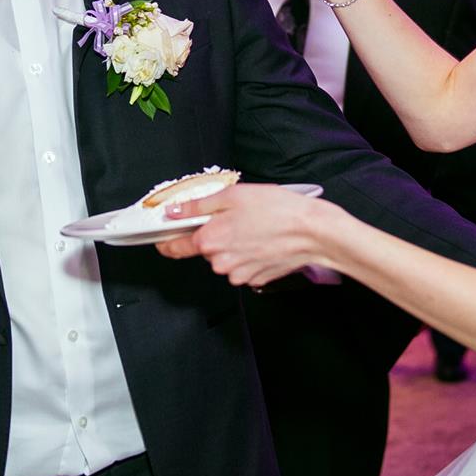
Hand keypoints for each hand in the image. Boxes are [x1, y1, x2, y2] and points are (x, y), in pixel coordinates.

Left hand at [153, 183, 341, 288]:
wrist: (313, 232)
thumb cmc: (278, 211)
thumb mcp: (232, 196)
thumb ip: (197, 206)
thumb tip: (174, 212)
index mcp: (209, 241)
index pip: (173, 247)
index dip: (166, 239)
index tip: (162, 235)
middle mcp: (220, 262)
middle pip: (204, 249)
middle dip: (214, 234)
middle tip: (233, 217)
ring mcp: (238, 274)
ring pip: (224, 257)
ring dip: (232, 244)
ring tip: (254, 227)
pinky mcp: (255, 279)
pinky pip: (242, 265)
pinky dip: (248, 254)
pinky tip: (262, 239)